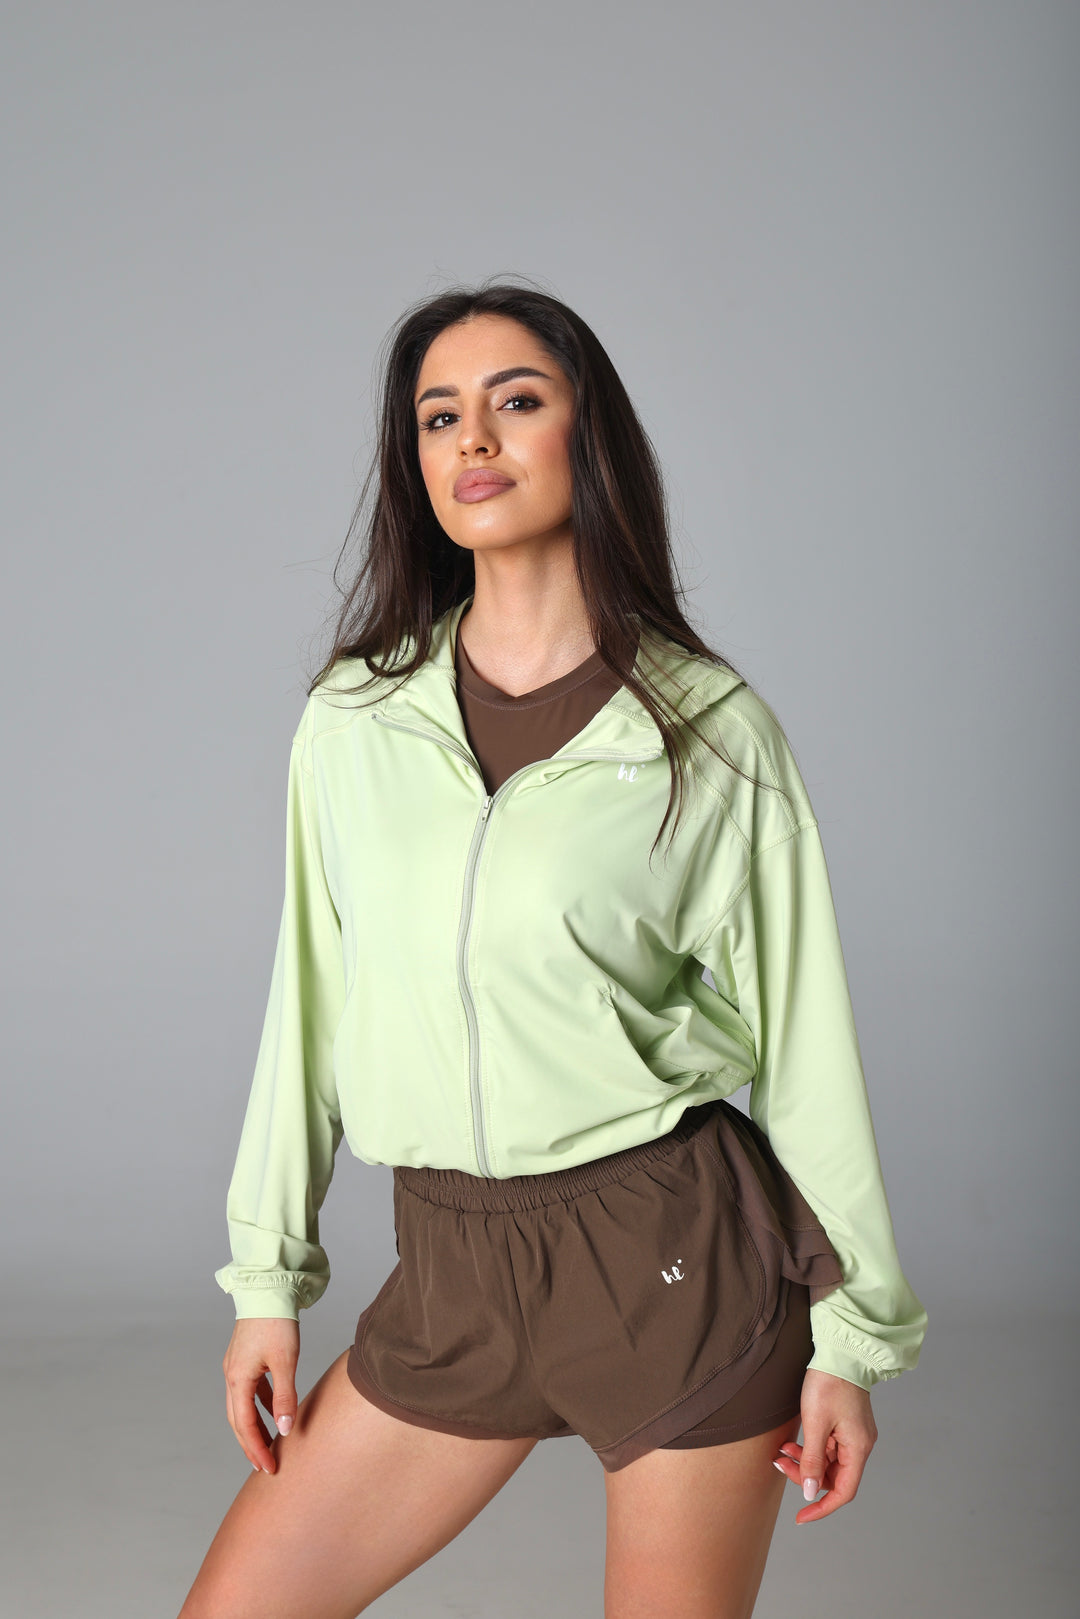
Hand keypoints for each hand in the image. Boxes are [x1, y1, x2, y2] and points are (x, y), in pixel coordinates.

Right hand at [222, 1317, 300, 1474]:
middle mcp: (232, 1375)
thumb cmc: (276, 1322)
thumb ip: (285, 1398)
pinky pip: (250, 1390)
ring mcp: (236, 1366)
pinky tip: (273, 1411)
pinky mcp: (245, 1358)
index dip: (256, 1449)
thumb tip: (285, 1430)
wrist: (268, 1289)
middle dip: (251, 1445)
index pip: (245, 1425)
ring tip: (269, 1444)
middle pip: (238, 1420)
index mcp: (238, 1379)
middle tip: (265, 1466)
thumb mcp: (285, 1362)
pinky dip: (259, 1405)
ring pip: (241, 1406)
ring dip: (254, 1427)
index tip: (268, 1468)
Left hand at [771, 1368, 877, 1523]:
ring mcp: (853, 1435)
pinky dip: (809, 1448)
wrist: (840, 1351)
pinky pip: (827, 1447)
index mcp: (858, 1449)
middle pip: (833, 1477)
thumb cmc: (829, 1383)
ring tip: (781, 1450)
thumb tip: (812, 1492)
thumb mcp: (815, 1424)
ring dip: (804, 1461)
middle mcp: (859, 1445)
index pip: (843, 1492)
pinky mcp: (845, 1425)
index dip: (822, 1507)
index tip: (801, 1516)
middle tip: (779, 1464)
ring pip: (827, 1462)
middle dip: (805, 1476)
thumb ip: (813, 1461)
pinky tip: (791, 1441)